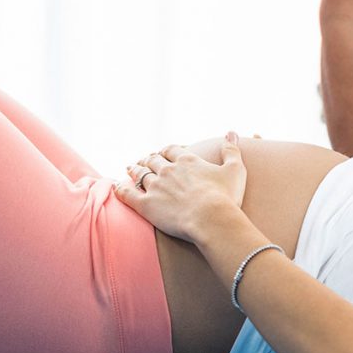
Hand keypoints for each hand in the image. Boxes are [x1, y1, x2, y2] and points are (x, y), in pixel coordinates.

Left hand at [114, 131, 246, 242]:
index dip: (166, 151)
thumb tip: (232, 133)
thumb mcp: (235, 170)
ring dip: (134, 170)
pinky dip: (121, 189)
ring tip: (130, 169)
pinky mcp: (145, 204)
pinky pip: (127, 194)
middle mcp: (168, 170)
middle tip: (145, 160)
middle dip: (148, 159)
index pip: (171, 150)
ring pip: (139, 174)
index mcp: (187, 161)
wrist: (212, 219)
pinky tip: (117, 187)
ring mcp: (155, 187)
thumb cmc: (226, 196)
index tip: (164, 153)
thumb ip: (232, 150)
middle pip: (153, 160)